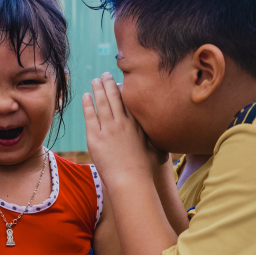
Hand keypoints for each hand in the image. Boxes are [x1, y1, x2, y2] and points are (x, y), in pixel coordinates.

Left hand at [82, 73, 164, 188]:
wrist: (131, 180)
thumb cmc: (146, 170)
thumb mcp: (158, 153)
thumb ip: (160, 144)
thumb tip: (169, 143)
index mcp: (137, 125)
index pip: (129, 102)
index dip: (123, 90)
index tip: (120, 82)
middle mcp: (123, 123)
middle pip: (115, 97)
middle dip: (109, 83)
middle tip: (105, 74)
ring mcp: (108, 129)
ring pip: (102, 103)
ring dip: (98, 89)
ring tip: (95, 80)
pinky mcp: (95, 137)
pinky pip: (90, 116)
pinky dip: (88, 105)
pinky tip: (85, 96)